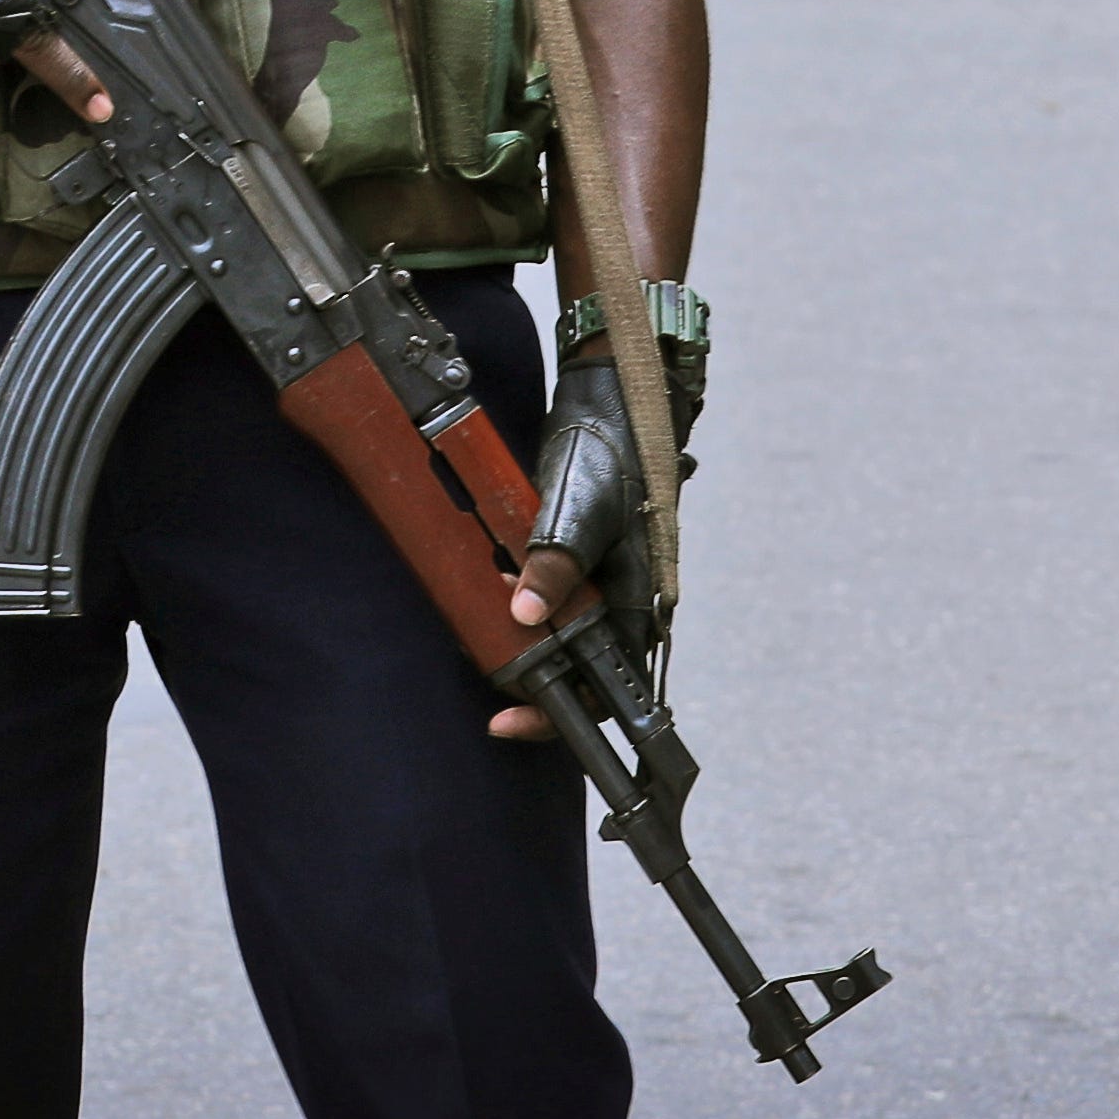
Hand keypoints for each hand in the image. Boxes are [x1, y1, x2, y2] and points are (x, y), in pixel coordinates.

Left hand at [495, 304, 697, 736]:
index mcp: (639, 602)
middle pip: (576, 666)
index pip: (605, 688)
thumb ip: (554, 564)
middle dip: (527, 672)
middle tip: (480, 661)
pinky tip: (492, 579)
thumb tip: (523, 617)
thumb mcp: (579, 510)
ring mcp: (601, 579)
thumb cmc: (611, 453)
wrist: (611, 396)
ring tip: (479, 615)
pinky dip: (517, 597)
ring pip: (558, 632)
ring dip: (518, 633)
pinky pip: (547, 594)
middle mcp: (622, 600)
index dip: (556, 714)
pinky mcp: (578, 555)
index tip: (509, 722)